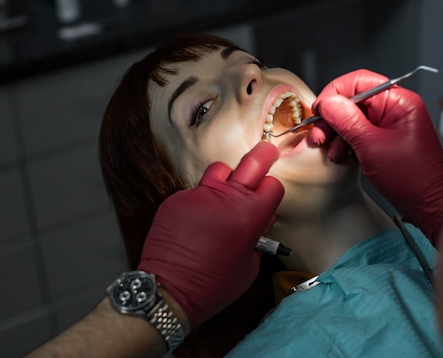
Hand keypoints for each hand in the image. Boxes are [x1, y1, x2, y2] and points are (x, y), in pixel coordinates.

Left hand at [138, 142, 283, 328]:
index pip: (272, 184)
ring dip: (227, 180)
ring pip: (220, 170)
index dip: (272, 191)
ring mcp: (198, 196)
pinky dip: (200, 202)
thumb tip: (260, 218)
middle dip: (264, 154)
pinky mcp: (176, 199)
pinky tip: (196, 224)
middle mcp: (225, 198)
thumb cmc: (213, 285)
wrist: (169, 291)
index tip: (269, 195)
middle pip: (252, 161)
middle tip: (268, 152)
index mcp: (249, 216)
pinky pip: (195, 191)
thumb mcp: (250, 265)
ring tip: (223, 198)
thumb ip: (258, 235)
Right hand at [309, 69, 442, 243]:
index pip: (359, 82)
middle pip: (352, 100)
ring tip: (330, 150)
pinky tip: (341, 156)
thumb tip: (328, 103)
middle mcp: (394, 109)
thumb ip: (347, 121)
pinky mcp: (383, 140)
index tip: (319, 110)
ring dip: (336, 134)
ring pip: (352, 118)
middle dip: (332, 118)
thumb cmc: (413, 178)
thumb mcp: (371, 146)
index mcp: (398, 102)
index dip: (334, 94)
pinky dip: (345, 143)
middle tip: (319, 134)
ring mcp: (388, 125)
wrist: (428, 205)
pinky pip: (357, 133)